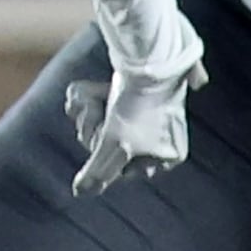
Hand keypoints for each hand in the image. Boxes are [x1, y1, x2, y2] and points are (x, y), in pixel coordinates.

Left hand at [68, 55, 204, 196]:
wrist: (148, 57)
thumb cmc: (139, 107)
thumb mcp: (116, 146)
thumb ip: (99, 173)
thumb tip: (81, 193)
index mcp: (168, 155)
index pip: (123, 169)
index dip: (104, 154)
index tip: (103, 140)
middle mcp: (162, 136)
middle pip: (112, 146)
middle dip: (95, 130)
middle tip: (98, 115)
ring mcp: (149, 113)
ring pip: (105, 124)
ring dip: (89, 111)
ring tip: (92, 98)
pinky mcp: (135, 91)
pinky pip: (106, 103)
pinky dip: (91, 96)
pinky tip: (87, 88)